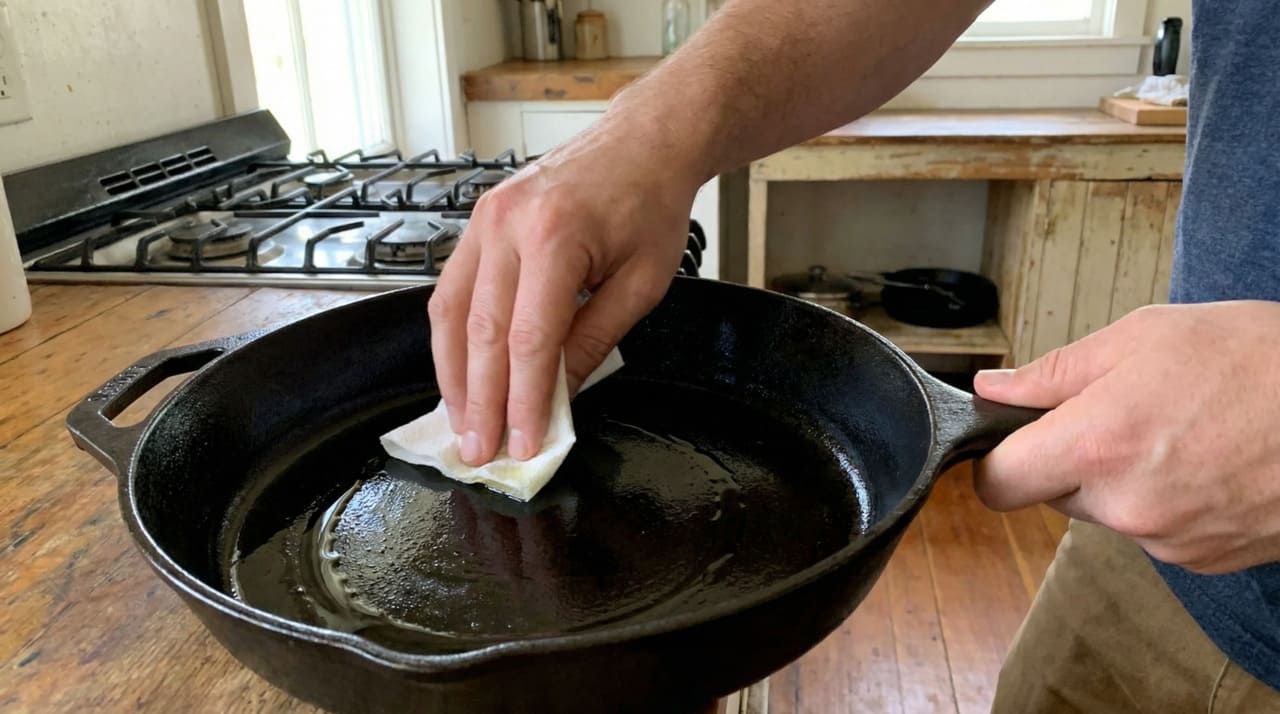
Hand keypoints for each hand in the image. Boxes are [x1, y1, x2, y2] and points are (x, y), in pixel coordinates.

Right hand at [427, 119, 701, 466]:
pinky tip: (459, 374)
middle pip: (482, 332)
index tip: (523, 444)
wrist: (640, 143)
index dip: (523, 400)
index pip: (530, 340)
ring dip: (453, 375)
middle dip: (481, 400)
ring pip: (451, 313)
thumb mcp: (642, 283)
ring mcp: (484, 218)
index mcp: (557, 238)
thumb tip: (556, 400)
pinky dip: (451, 338)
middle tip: (480, 451)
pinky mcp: (476, 219)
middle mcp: (508, 224)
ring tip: (463, 424)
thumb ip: (595, 342)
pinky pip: (451, 288)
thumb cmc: (651, 208)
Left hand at [972, 301, 1279, 574]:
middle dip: (1072, 458)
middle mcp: (1126, 505)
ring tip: (1179, 431)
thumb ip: (1053, 373)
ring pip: (1106, 512)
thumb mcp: (1142, 336)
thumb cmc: (1256, 359)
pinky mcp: (1202, 559)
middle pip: (1053, 494)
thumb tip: (992, 391)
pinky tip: (1208, 462)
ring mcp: (1167, 540)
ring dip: (1122, 479)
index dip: (996, 460)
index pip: (998, 485)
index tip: (1010, 441)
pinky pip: (1154, 530)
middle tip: (1125, 412)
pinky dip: (1166, 501)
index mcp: (1098, 444)